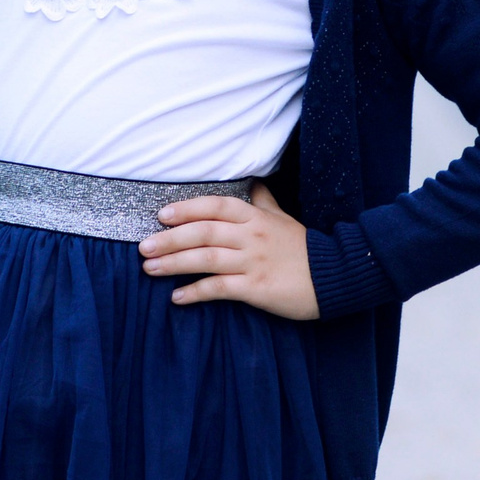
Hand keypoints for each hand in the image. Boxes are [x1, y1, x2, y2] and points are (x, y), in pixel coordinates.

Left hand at [138, 183, 319, 320]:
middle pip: (204, 231)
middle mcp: (252, 236)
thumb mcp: (284, 218)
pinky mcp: (257, 288)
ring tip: (150, 268)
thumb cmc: (305, 248)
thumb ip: (264, 201)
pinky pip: (219, 289)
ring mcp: (254, 262)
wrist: (336, 276)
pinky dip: (195, 292)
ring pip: (206, 258)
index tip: (161, 215)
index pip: (216, 206)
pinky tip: (177, 297)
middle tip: (143, 246)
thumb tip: (254, 182)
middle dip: (170, 238)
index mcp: (256, 217)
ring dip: (174, 263)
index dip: (187, 209)